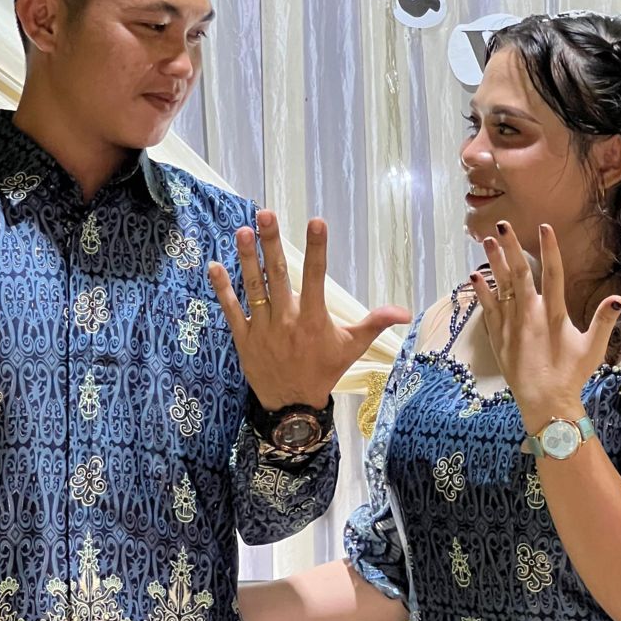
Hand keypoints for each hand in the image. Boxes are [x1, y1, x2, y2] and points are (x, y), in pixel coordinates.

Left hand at [208, 211, 410, 409]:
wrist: (293, 406)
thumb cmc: (324, 371)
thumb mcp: (352, 347)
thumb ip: (375, 323)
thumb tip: (406, 312)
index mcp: (314, 319)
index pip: (317, 277)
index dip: (317, 249)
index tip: (316, 221)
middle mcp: (287, 321)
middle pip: (278, 275)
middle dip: (272, 243)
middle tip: (265, 214)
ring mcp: (263, 329)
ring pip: (254, 288)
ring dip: (247, 259)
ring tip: (243, 231)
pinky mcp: (244, 338)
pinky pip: (231, 310)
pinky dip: (222, 289)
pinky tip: (214, 266)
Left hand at [471, 222, 620, 430]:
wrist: (545, 402)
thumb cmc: (571, 375)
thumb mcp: (593, 349)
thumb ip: (604, 321)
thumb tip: (619, 298)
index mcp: (554, 314)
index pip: (552, 273)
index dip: (549, 249)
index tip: (544, 227)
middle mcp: (530, 315)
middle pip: (520, 274)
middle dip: (511, 248)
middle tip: (502, 225)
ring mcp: (511, 325)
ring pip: (501, 287)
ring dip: (494, 263)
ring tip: (486, 241)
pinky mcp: (498, 338)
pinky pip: (487, 310)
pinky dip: (481, 292)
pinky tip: (475, 277)